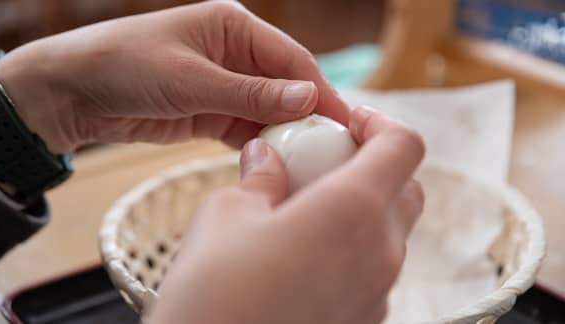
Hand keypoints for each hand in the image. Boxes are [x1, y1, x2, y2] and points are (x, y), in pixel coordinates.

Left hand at [0, 1, 347, 152]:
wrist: (73, 93)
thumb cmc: (125, 67)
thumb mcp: (192, 80)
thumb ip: (251, 94)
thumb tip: (309, 97)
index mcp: (234, 26)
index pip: (292, 59)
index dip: (320, 91)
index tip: (344, 123)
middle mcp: (234, 53)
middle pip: (285, 86)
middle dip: (307, 117)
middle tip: (331, 150)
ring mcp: (223, 85)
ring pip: (268, 111)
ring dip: (284, 135)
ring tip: (308, 163)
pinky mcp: (210, 113)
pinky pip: (245, 130)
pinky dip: (259, 146)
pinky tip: (274, 164)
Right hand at [148, 107, 424, 323]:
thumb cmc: (214, 291)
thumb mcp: (226, 214)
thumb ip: (258, 177)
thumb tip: (264, 156)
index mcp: (353, 209)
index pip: (404, 145)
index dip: (381, 123)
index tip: (349, 123)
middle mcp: (380, 253)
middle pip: (407, 189)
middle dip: (377, 166)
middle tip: (327, 164)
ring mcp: (378, 294)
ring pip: (391, 233)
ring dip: (364, 210)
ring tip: (308, 211)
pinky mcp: (365, 321)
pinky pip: (373, 272)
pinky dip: (353, 250)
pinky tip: (305, 256)